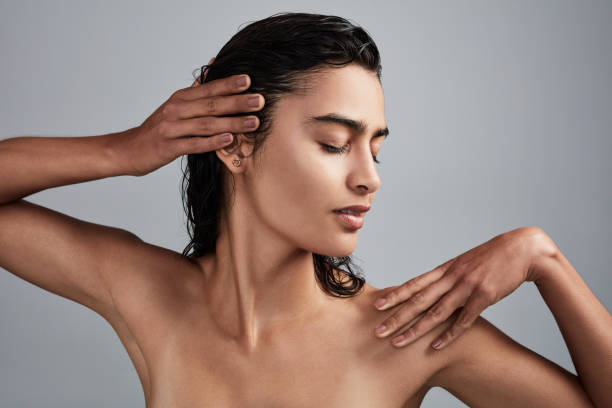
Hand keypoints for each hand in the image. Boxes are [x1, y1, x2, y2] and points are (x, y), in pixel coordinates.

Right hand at [113, 57, 264, 176]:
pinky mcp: (169, 147)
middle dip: (238, 102)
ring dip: (232, 123)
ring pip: (207, 124)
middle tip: (260, 101)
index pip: (208, 88)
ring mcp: (172, 128)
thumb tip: (213, 66)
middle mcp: (176, 110)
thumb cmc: (158, 129)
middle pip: (211, 105)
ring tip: (254, 122)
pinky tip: (230, 139)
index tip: (249, 81)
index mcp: (180, 99)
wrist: (127, 149)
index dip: (228, 84)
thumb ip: (195, 90)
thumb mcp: (174, 106)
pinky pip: (195, 144)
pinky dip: (213, 142)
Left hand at [372, 226, 547, 348]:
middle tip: (377, 330)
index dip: (394, 295)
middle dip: (395, 316)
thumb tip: (432, 287)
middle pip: (418, 300)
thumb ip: (448, 276)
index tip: (376, 305)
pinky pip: (464, 319)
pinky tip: (435, 346)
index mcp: (445, 269)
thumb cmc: (492, 258)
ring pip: (435, 312)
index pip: (414, 283)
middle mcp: (452, 277)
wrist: (522, 249)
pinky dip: (449, 334)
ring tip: (397, 342)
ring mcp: (467, 286)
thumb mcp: (465, 263)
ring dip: (414, 329)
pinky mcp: (484, 296)